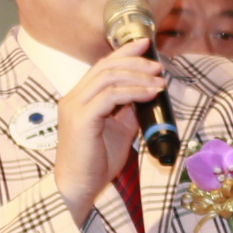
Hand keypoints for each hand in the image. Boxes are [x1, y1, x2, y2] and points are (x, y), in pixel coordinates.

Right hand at [50, 39, 167, 224]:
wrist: (78, 186)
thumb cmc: (97, 162)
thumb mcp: (120, 131)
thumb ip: (129, 111)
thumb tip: (148, 94)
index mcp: (80, 99)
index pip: (101, 66)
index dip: (124, 53)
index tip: (145, 45)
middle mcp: (74, 98)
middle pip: (105, 66)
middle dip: (134, 61)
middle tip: (158, 65)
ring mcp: (75, 107)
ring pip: (108, 78)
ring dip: (138, 76)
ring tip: (159, 81)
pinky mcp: (81, 119)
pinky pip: (110, 96)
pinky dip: (133, 92)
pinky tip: (150, 94)